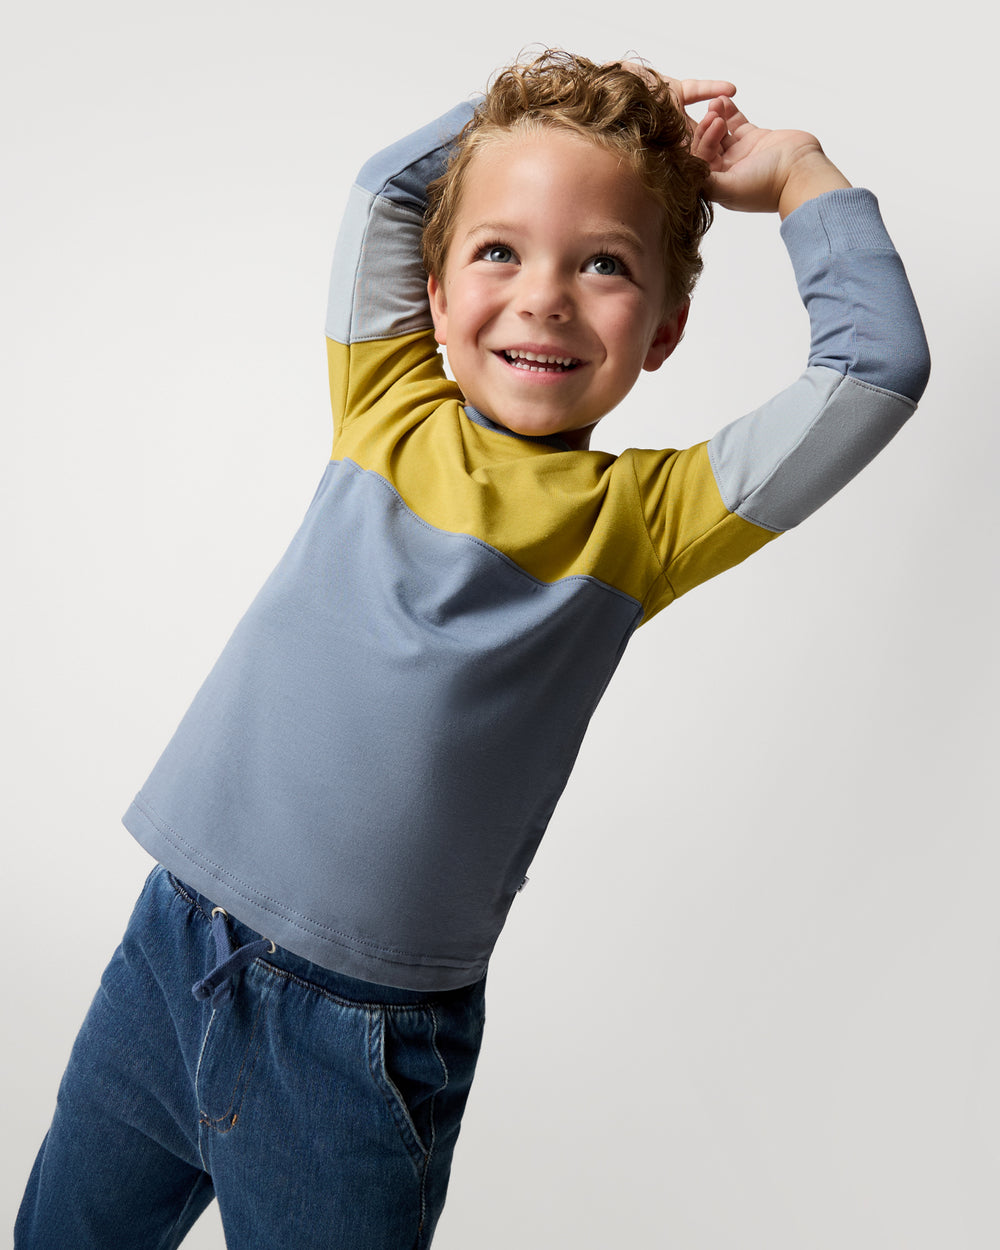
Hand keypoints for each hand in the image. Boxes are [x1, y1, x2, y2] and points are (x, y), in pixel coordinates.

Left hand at [691, 95, 850, 216]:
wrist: (802, 171)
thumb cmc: (768, 184)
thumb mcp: (731, 188)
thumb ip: (706, 183)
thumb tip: (684, 176)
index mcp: (719, 185)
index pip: (699, 162)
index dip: (700, 144)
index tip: (708, 127)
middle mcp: (727, 170)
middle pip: (707, 146)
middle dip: (706, 129)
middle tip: (711, 115)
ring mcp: (740, 153)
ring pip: (719, 132)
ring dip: (715, 117)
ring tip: (716, 103)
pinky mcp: (753, 138)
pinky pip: (735, 122)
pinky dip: (729, 111)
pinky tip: (723, 99)